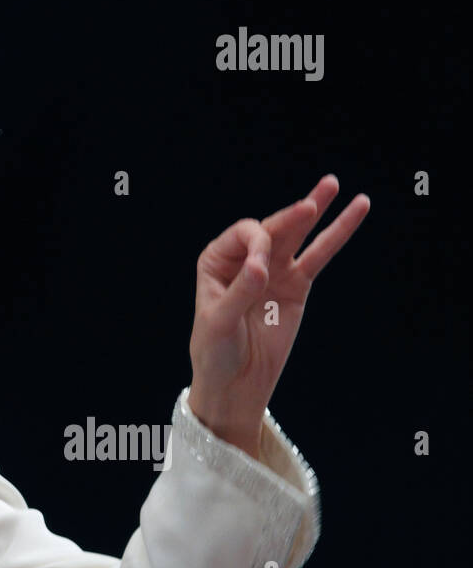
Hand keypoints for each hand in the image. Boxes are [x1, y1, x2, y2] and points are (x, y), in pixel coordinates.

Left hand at [187, 175, 369, 457]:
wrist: (235, 383)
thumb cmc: (214, 352)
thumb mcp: (219, 323)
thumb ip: (239, 293)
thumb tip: (261, 266)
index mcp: (216, 261)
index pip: (244, 235)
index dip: (257, 244)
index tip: (262, 271)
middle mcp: (246, 260)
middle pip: (273, 228)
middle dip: (292, 214)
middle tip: (316, 199)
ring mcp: (274, 271)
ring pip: (299, 235)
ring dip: (317, 210)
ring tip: (332, 184)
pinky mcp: (297, 287)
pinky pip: (318, 257)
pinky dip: (335, 235)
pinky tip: (353, 212)